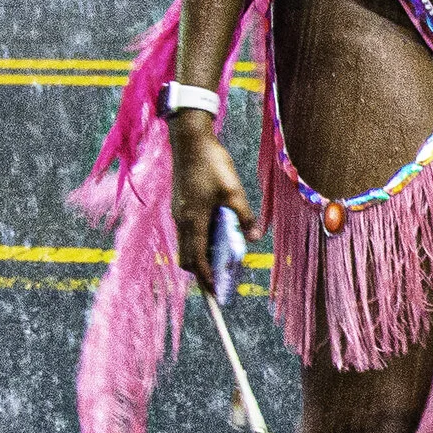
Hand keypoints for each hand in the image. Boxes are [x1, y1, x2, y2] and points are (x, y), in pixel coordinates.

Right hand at [170, 114, 259, 276]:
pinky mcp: (181, 205)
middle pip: (188, 257)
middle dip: (203, 271)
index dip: (206, 279)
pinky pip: (189, 232)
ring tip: (225, 258)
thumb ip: (243, 215)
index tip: (217, 293)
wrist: (190, 139)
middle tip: (223, 279)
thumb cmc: (211, 162)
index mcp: (193, 221)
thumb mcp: (233, 190)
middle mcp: (181, 220)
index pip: (197, 260)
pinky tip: (219, 234)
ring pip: (188, 245)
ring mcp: (179, 212)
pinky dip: (201, 240)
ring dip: (204, 255)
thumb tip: (253, 237)